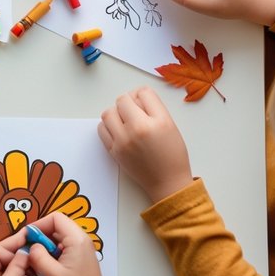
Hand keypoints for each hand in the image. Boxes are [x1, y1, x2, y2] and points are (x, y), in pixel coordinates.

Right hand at [26, 214, 115, 275]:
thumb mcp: (51, 274)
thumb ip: (38, 255)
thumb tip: (31, 247)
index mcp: (76, 238)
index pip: (55, 218)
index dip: (39, 225)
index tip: (27, 238)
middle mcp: (81, 240)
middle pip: (57, 227)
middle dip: (40, 236)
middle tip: (28, 250)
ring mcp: (82, 249)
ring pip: (58, 238)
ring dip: (45, 246)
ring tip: (35, 260)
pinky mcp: (80, 259)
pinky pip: (63, 248)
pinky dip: (52, 254)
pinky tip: (44, 267)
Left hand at [98, 86, 192, 203]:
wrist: (167, 183)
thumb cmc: (172, 155)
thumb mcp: (171, 126)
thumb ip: (154, 108)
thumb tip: (136, 96)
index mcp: (158, 121)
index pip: (143, 92)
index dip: (143, 96)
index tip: (145, 104)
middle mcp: (138, 129)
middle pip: (123, 100)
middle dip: (129, 102)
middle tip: (136, 112)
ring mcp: (123, 141)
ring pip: (108, 112)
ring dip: (116, 113)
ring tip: (126, 121)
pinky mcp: (114, 151)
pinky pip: (102, 128)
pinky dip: (108, 125)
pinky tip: (119, 130)